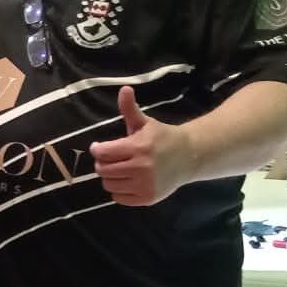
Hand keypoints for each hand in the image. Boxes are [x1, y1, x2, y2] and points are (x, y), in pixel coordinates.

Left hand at [90, 86, 194, 205]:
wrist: (189, 157)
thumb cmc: (162, 138)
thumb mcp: (145, 123)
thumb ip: (130, 108)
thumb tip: (124, 89)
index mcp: (139, 147)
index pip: (102, 153)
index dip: (97, 149)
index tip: (99, 147)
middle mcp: (142, 168)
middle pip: (103, 170)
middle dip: (103, 163)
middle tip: (111, 159)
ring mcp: (145, 185)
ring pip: (109, 185)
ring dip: (110, 177)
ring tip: (120, 169)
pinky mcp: (148, 198)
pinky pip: (118, 198)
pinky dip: (119, 191)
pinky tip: (128, 180)